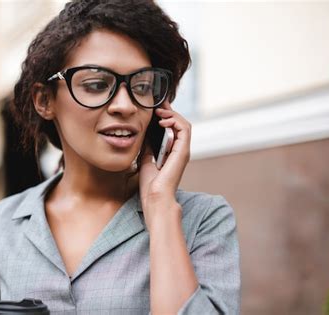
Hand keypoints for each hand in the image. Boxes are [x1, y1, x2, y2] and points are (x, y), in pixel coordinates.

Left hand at [138, 101, 190, 226]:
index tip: (155, 108)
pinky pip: (184, 129)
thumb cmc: (150, 184)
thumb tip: (143, 132)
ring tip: (159, 111)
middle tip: (157, 104)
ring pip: (184, 124)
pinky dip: (175, 121)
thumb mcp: (145, 159)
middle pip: (179, 124)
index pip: (172, 128)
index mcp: (172, 152)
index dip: (165, 116)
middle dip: (169, 111)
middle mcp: (180, 150)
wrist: (154, 198)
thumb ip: (147, 146)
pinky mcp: (183, 151)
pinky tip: (163, 120)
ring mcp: (183, 151)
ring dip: (172, 114)